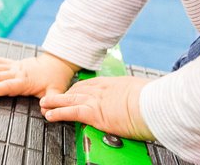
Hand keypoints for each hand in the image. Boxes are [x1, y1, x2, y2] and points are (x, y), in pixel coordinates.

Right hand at [0, 53, 77, 101]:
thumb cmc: (55, 79)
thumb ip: (51, 100)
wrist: (57, 63)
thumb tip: (45, 110)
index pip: (6, 86)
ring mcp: (14, 66)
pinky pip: (0, 60)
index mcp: (24, 81)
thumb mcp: (56, 91)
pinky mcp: (14, 63)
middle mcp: (17, 72)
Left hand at [40, 76, 155, 140]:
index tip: (73, 91)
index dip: (79, 89)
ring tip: (44, 104)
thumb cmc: (154, 100)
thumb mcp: (144, 93)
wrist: (154, 104)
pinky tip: (50, 115)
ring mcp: (97, 101)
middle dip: (64, 94)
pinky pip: (71, 113)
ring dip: (55, 102)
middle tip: (53, 97)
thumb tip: (142, 102)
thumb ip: (136, 96)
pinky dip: (59, 113)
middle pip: (77, 90)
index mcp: (115, 84)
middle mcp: (102, 90)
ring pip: (70, 99)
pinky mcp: (94, 113)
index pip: (91, 85)